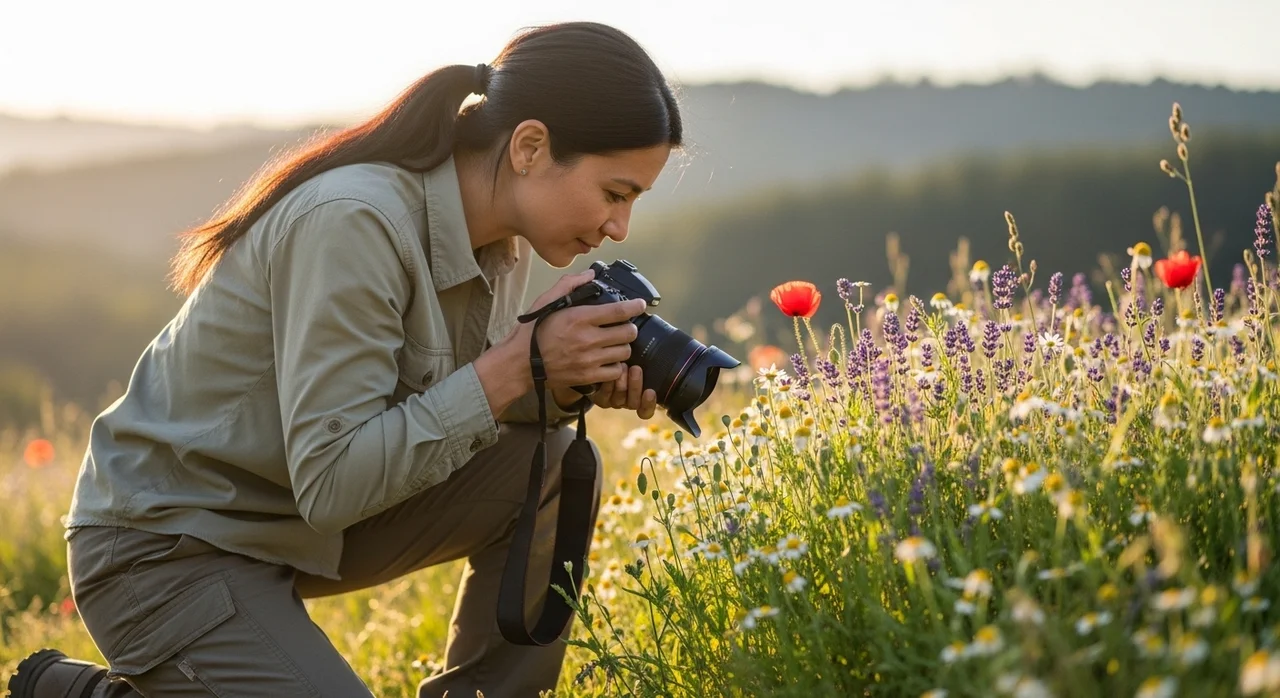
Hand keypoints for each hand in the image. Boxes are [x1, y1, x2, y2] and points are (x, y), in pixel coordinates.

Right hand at [500, 270, 648, 389]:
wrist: (520, 363)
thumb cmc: (532, 331)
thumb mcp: (546, 301)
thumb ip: (570, 284)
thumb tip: (590, 274)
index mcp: (580, 317)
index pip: (619, 311)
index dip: (636, 306)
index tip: (641, 304)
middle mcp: (588, 339)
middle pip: (629, 333)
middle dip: (630, 328)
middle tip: (625, 326)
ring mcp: (589, 359)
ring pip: (625, 352)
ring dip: (623, 346)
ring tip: (615, 344)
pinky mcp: (588, 376)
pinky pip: (615, 372)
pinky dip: (616, 367)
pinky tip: (608, 360)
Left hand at [585, 364, 657, 418]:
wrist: (604, 358)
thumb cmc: (628, 359)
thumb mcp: (642, 361)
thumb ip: (652, 365)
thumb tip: (669, 358)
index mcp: (641, 398)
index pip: (646, 411)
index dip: (649, 404)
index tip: (650, 391)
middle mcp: (627, 402)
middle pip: (634, 403)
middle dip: (636, 386)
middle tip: (636, 369)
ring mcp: (614, 401)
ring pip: (620, 399)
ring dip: (622, 382)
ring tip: (622, 365)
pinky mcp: (600, 399)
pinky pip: (604, 397)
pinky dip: (608, 385)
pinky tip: (609, 372)